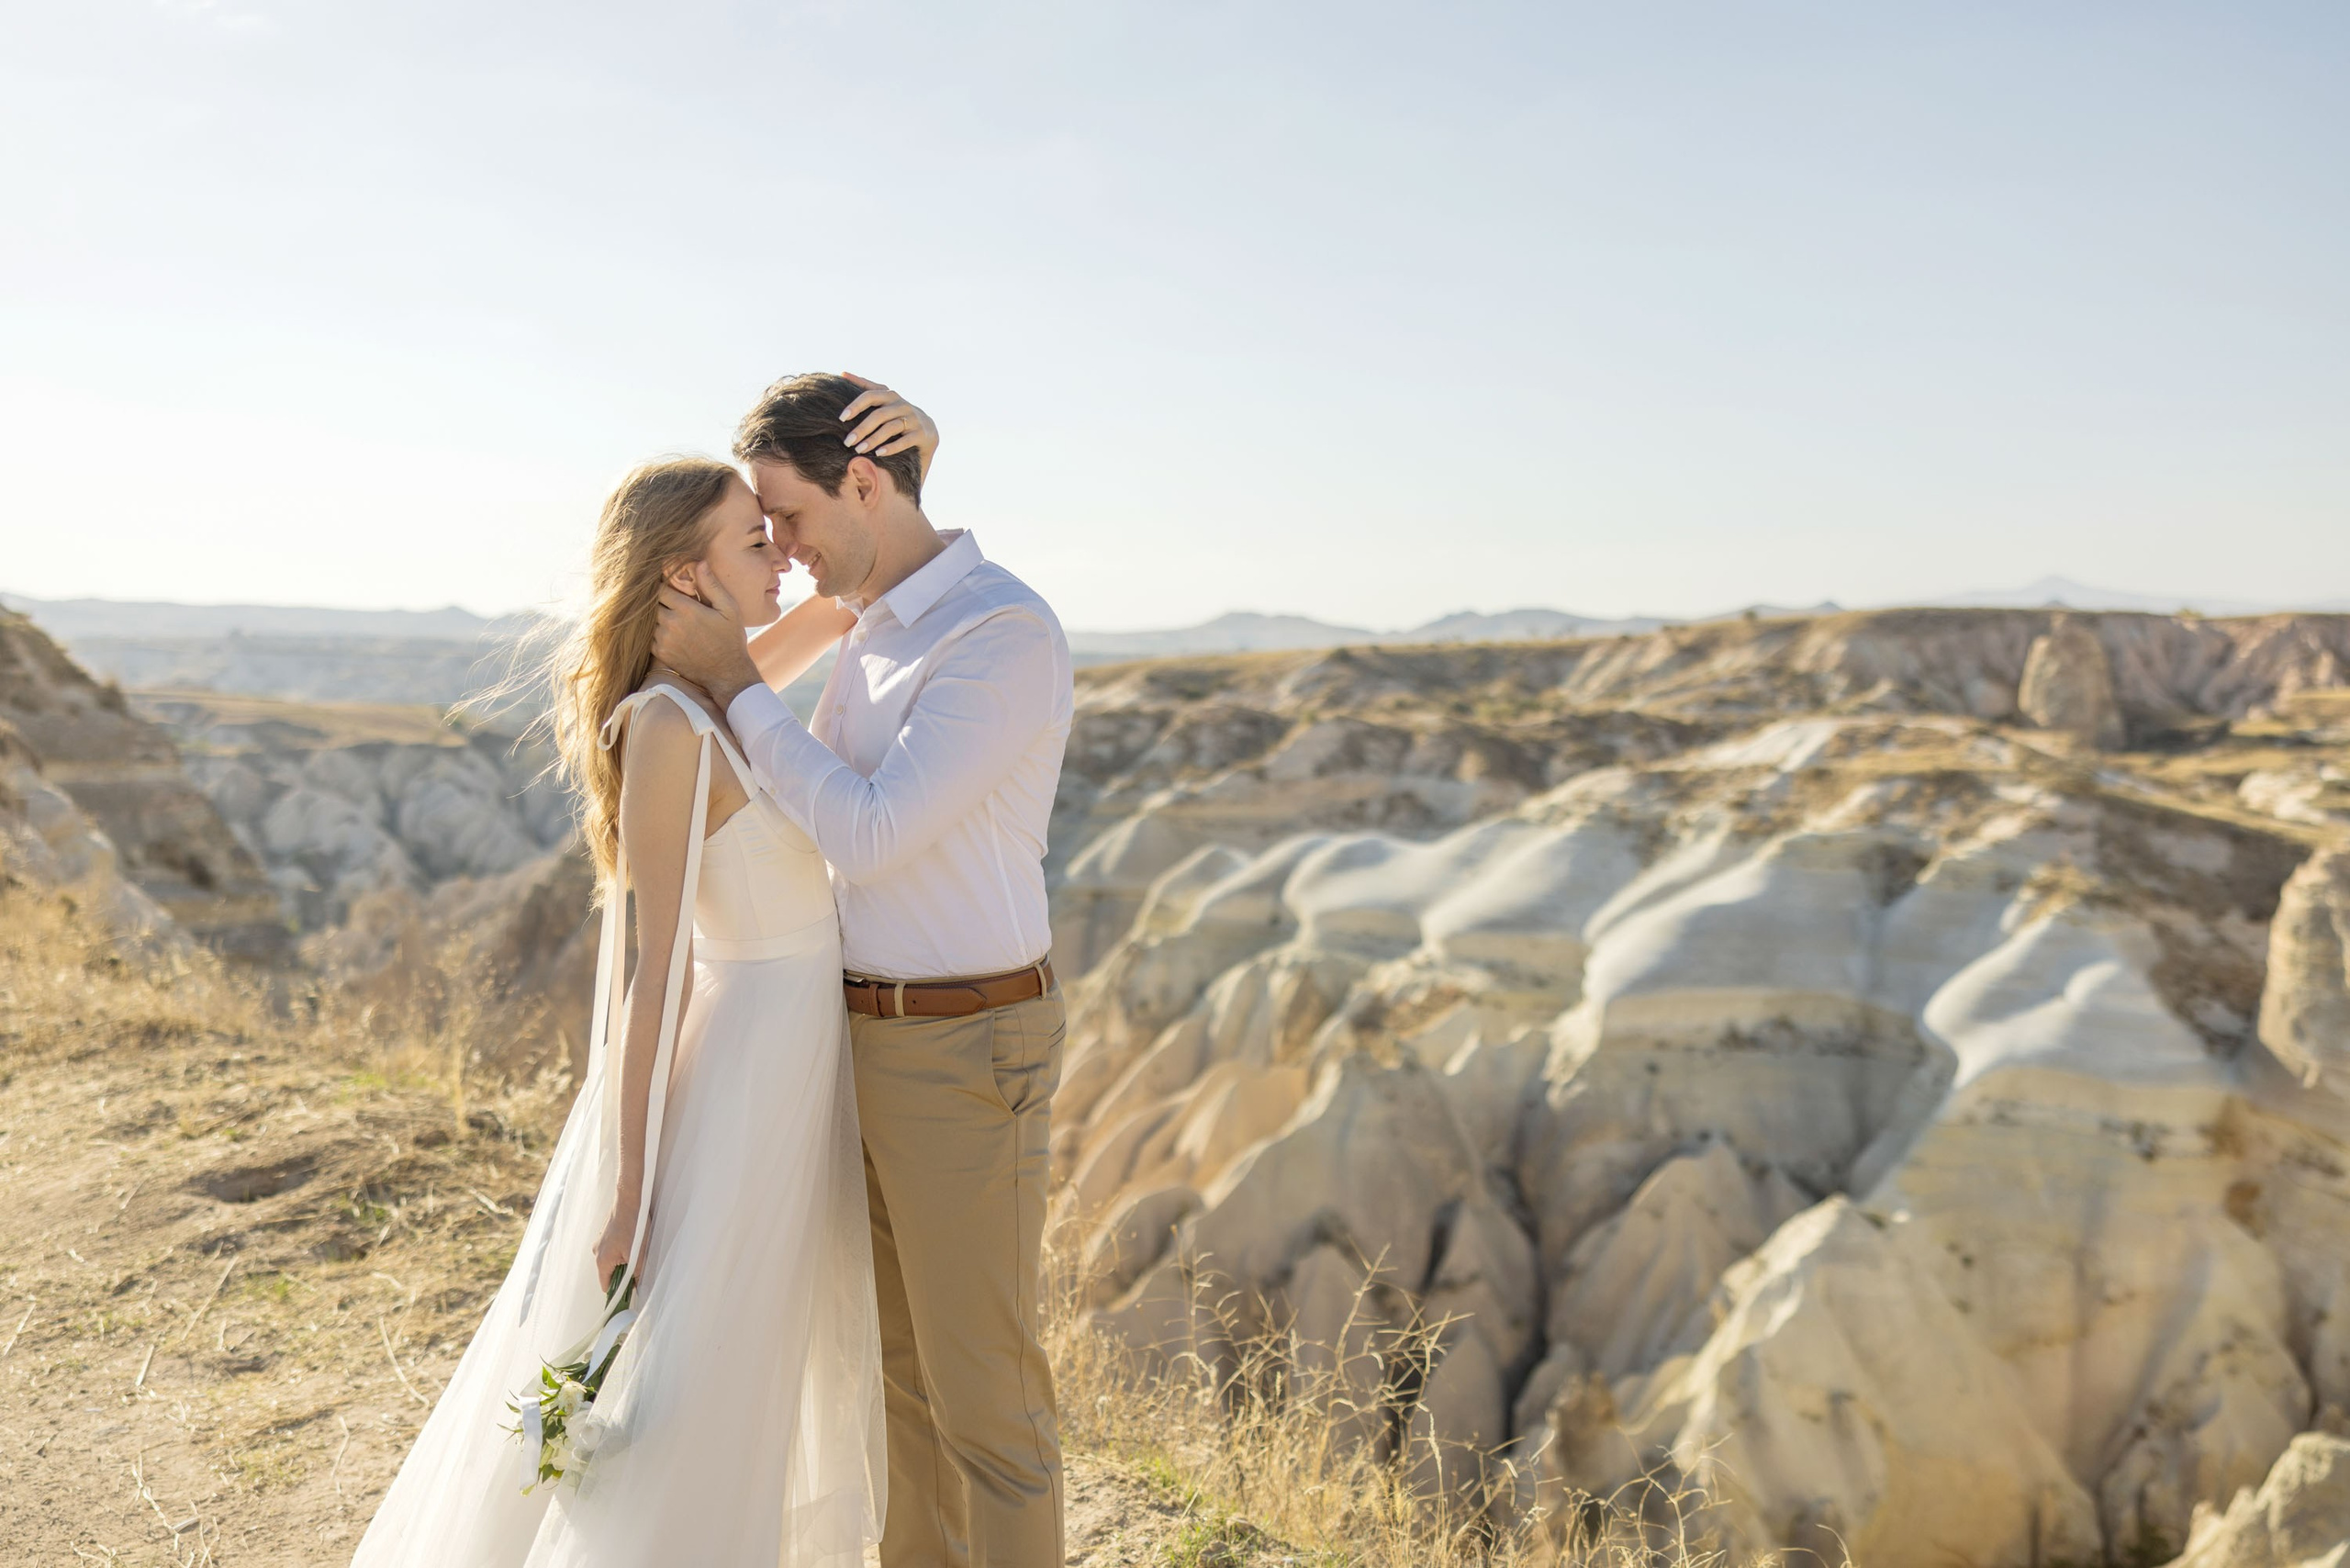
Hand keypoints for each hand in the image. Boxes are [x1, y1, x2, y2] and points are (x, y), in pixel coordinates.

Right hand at [593, 1197, 637, 1290]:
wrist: (629, 1200)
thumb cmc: (633, 1225)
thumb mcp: (639, 1254)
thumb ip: (637, 1273)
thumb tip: (636, 1285)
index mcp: (602, 1261)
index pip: (606, 1286)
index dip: (618, 1291)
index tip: (628, 1294)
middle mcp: (597, 1253)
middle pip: (609, 1274)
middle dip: (622, 1274)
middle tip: (637, 1269)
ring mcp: (599, 1243)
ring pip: (611, 1261)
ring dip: (623, 1261)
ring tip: (636, 1252)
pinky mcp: (604, 1235)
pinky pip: (612, 1250)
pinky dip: (621, 1251)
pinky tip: (632, 1243)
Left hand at [652, 567, 759, 708]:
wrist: (726, 673)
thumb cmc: (730, 639)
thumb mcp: (729, 609)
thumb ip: (712, 585)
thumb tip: (699, 563)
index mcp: (686, 609)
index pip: (661, 588)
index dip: (663, 585)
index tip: (668, 585)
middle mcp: (671, 623)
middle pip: (652, 603)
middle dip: (658, 600)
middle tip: (668, 600)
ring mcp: (663, 639)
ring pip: (649, 620)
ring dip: (656, 616)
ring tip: (669, 616)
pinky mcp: (661, 653)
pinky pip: (648, 636)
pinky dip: (655, 631)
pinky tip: (668, 631)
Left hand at [840, 373, 939, 481]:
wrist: (927, 431)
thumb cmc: (897, 415)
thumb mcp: (884, 399)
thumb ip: (866, 386)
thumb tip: (842, 373)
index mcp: (890, 396)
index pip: (870, 396)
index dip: (855, 406)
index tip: (841, 418)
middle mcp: (902, 405)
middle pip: (879, 415)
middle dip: (862, 429)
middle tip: (847, 442)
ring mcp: (913, 419)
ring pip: (890, 428)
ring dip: (873, 440)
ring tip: (859, 450)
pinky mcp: (921, 434)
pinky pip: (904, 441)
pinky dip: (891, 447)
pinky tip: (878, 454)